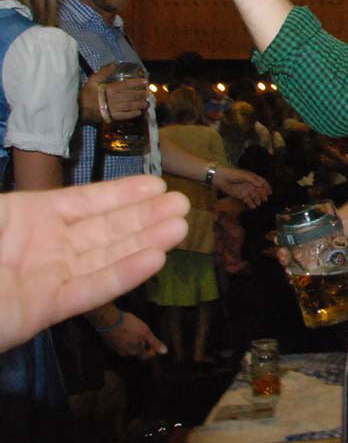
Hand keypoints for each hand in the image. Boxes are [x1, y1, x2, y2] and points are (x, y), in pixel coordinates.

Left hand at [0, 175, 188, 352]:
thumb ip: (12, 204)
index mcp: (24, 218)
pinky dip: (124, 274)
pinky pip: (90, 289)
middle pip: (102, 229)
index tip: (157, 184)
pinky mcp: (45, 309)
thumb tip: (61, 187)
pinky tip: (155, 258)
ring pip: (105, 256)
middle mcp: (43, 246)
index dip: (120, 194)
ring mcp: (46, 278)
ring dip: (145, 241)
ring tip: (181, 227)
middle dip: (144, 216)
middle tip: (183, 204)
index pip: (83, 203)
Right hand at [80, 63, 148, 123]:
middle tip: (148, 93)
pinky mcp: (112, 117)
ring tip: (146, 103)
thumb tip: (114, 64)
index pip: (126, 85)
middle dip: (141, 94)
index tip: (145, 82)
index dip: (137, 83)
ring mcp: (114, 108)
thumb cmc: (87, 94)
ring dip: (139, 104)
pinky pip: (125, 116)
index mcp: (110, 89)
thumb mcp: (92, 81)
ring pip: (130, 106)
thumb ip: (103, 73)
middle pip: (131, 96)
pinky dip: (132, 114)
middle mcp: (115, 98)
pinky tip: (138, 113)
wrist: (80, 109)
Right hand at [99, 311, 165, 359]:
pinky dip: (123, 340)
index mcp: (135, 351)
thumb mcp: (146, 332)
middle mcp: (125, 353)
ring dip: (131, 343)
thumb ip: (155, 343)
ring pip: (127, 349)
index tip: (153, 346)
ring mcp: (116, 349)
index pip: (145, 357)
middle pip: (136, 352)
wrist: (109, 320)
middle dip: (141, 346)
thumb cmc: (129, 326)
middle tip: (143, 337)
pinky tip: (124, 333)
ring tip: (134, 334)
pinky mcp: (109, 343)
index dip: (151, 352)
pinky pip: (118, 344)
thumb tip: (165, 352)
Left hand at [215, 168, 270, 208]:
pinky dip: (251, 204)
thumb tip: (261, 185)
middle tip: (265, 199)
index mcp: (253, 178)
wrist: (221, 179)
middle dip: (263, 195)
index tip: (270, 192)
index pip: (262, 182)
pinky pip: (248, 200)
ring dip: (258, 200)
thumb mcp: (244, 175)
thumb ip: (253, 180)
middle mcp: (251, 185)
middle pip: (260, 190)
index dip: (267, 187)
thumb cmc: (233, 174)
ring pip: (255, 196)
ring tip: (259, 204)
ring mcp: (246, 190)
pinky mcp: (241, 196)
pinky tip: (253, 206)